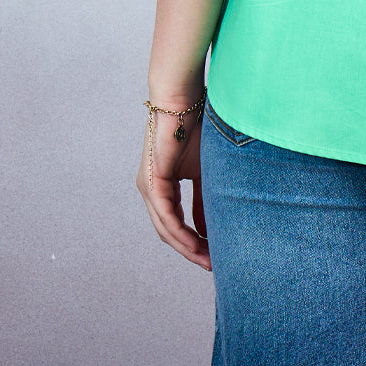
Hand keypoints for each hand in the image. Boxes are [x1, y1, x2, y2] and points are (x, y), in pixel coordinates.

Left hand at [136, 98, 210, 270]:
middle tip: (213, 265)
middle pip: (169, 232)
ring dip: (188, 247)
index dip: (196, 240)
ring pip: (166, 229)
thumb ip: (206, 196)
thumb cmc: (196, 126)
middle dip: (192, 250)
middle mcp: (151, 190)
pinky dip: (182, 232)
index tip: (215, 253)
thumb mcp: (206, 169)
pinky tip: (198, 244)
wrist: (181, 100)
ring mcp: (148, 188)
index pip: (177, 222)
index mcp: (162, 186)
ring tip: (209, 260)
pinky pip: (166, 216)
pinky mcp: (152, 183)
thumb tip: (217, 222)